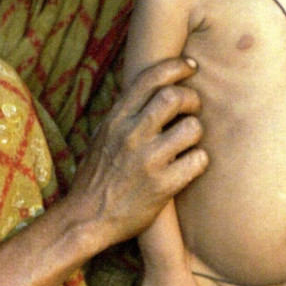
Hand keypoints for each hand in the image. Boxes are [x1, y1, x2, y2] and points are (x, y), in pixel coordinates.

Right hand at [69, 58, 207, 248]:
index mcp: (116, 119)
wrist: (85, 219)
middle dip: (192, 99)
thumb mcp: (101, 136)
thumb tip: (150, 89)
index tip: (191, 67)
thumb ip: (124, 113)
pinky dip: (199, 161)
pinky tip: (190, 166)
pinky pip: (198, 161)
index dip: (176, 66)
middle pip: (174, 97)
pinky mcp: (163, 186)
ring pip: (192, 128)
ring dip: (197, 132)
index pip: (150, 78)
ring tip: (189, 142)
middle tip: (193, 110)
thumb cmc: (96, 176)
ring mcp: (148, 160)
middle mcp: (131, 135)